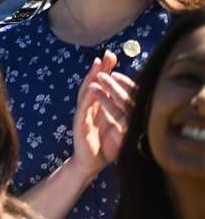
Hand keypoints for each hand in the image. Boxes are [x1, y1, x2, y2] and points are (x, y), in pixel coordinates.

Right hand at [70, 51, 134, 174]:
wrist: (91, 164)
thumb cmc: (106, 147)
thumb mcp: (120, 129)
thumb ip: (125, 117)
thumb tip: (139, 103)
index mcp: (99, 107)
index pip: (103, 85)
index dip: (107, 71)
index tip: (113, 57)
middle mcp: (90, 107)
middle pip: (95, 83)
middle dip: (101, 69)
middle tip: (108, 54)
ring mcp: (84, 114)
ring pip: (87, 92)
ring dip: (92, 77)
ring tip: (98, 65)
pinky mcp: (80, 123)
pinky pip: (84, 107)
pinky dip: (88, 96)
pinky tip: (91, 86)